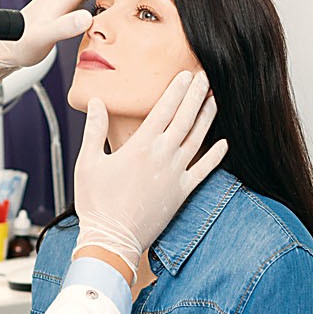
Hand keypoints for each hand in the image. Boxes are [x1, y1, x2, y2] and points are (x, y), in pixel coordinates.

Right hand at [73, 71, 227, 271]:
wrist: (113, 239)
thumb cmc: (97, 204)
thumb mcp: (87, 162)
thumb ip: (94, 130)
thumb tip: (97, 103)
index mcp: (140, 146)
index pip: (164, 109)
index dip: (176, 89)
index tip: (185, 74)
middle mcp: (163, 156)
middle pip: (185, 118)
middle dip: (196, 95)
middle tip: (206, 77)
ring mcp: (176, 174)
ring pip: (197, 138)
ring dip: (208, 116)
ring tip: (215, 99)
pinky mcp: (182, 192)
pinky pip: (204, 169)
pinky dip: (215, 155)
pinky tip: (224, 142)